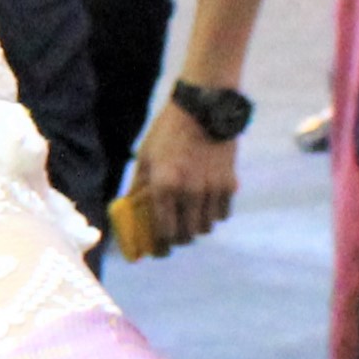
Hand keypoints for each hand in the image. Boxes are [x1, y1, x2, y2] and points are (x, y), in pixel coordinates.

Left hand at [124, 113, 239, 251]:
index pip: (164, 232)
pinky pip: (223, 214)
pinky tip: (206, 206)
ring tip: (189, 218)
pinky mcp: (230, 183)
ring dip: (196, 227)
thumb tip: (129, 210)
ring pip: (206, 227)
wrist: (204, 108)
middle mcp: (189, 192)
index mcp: (164, 186)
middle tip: (174, 235)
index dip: (161, 247)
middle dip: (179, 239)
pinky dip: (214, 215)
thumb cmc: (168, 131)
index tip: (159, 249)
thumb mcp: (145, 157)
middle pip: (187, 235)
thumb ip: (139, 187)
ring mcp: (212, 189)